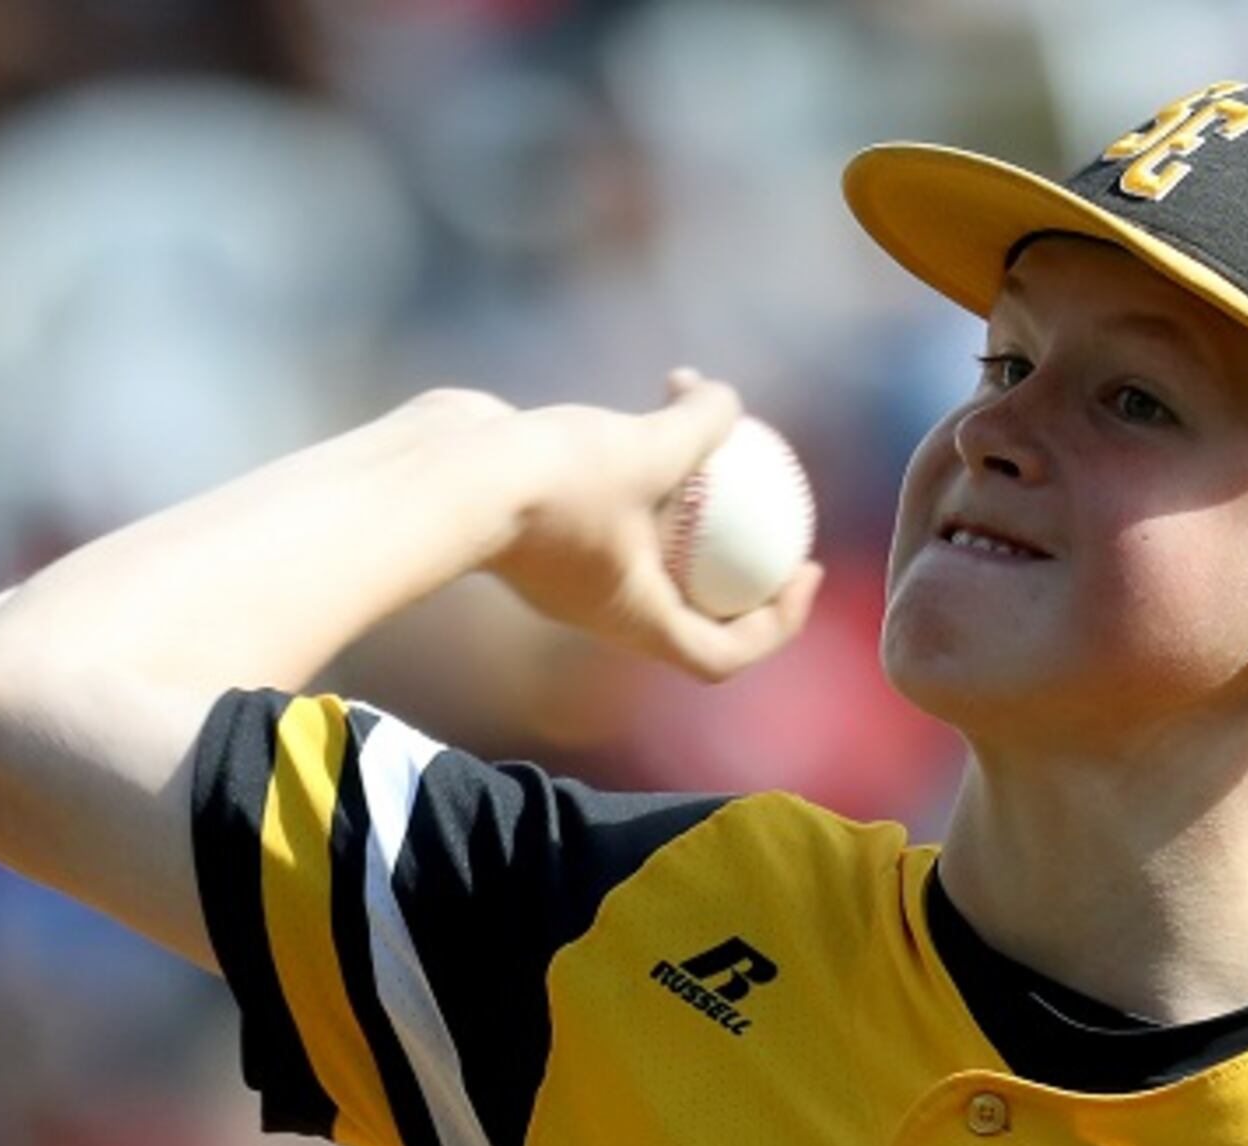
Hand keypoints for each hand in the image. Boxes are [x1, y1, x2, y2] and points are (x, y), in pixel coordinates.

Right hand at [485, 371, 824, 680]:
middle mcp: (607, 604)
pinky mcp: (548, 521)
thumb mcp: (648, 448)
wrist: (444, 475)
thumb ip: (701, 426)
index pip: (721, 655)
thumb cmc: (551, 484)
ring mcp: (574, 566)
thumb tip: (729, 401)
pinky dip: (647, 455)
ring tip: (711, 412)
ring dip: (694, 483)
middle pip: (695, 600)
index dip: (776, 626)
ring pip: (656, 535)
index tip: (803, 571)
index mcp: (638, 619)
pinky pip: (618, 496)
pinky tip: (660, 388)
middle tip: (776, 499)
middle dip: (742, 558)